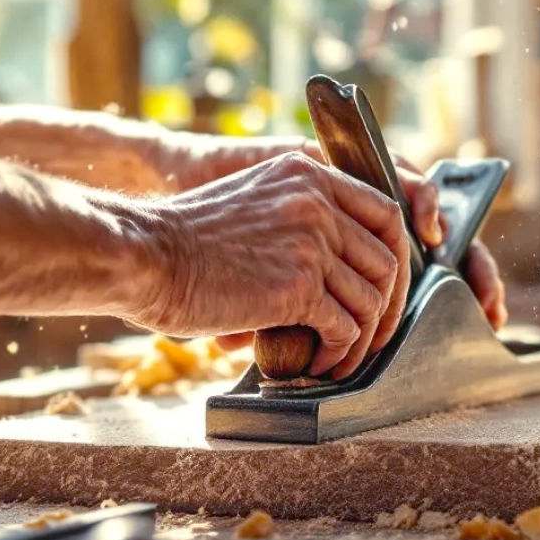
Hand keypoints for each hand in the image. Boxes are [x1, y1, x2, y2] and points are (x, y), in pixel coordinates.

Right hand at [165, 133, 508, 338]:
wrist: (143, 255)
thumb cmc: (185, 240)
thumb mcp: (253, 203)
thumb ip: (296, 218)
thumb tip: (334, 272)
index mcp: (308, 174)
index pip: (384, 212)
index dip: (395, 256)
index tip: (385, 289)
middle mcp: (317, 201)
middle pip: (388, 259)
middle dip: (386, 307)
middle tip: (369, 337)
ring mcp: (312, 242)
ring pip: (371, 299)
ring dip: (362, 339)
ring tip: (340, 359)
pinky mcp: (299, 286)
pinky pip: (345, 327)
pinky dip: (340, 353)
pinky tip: (322, 364)